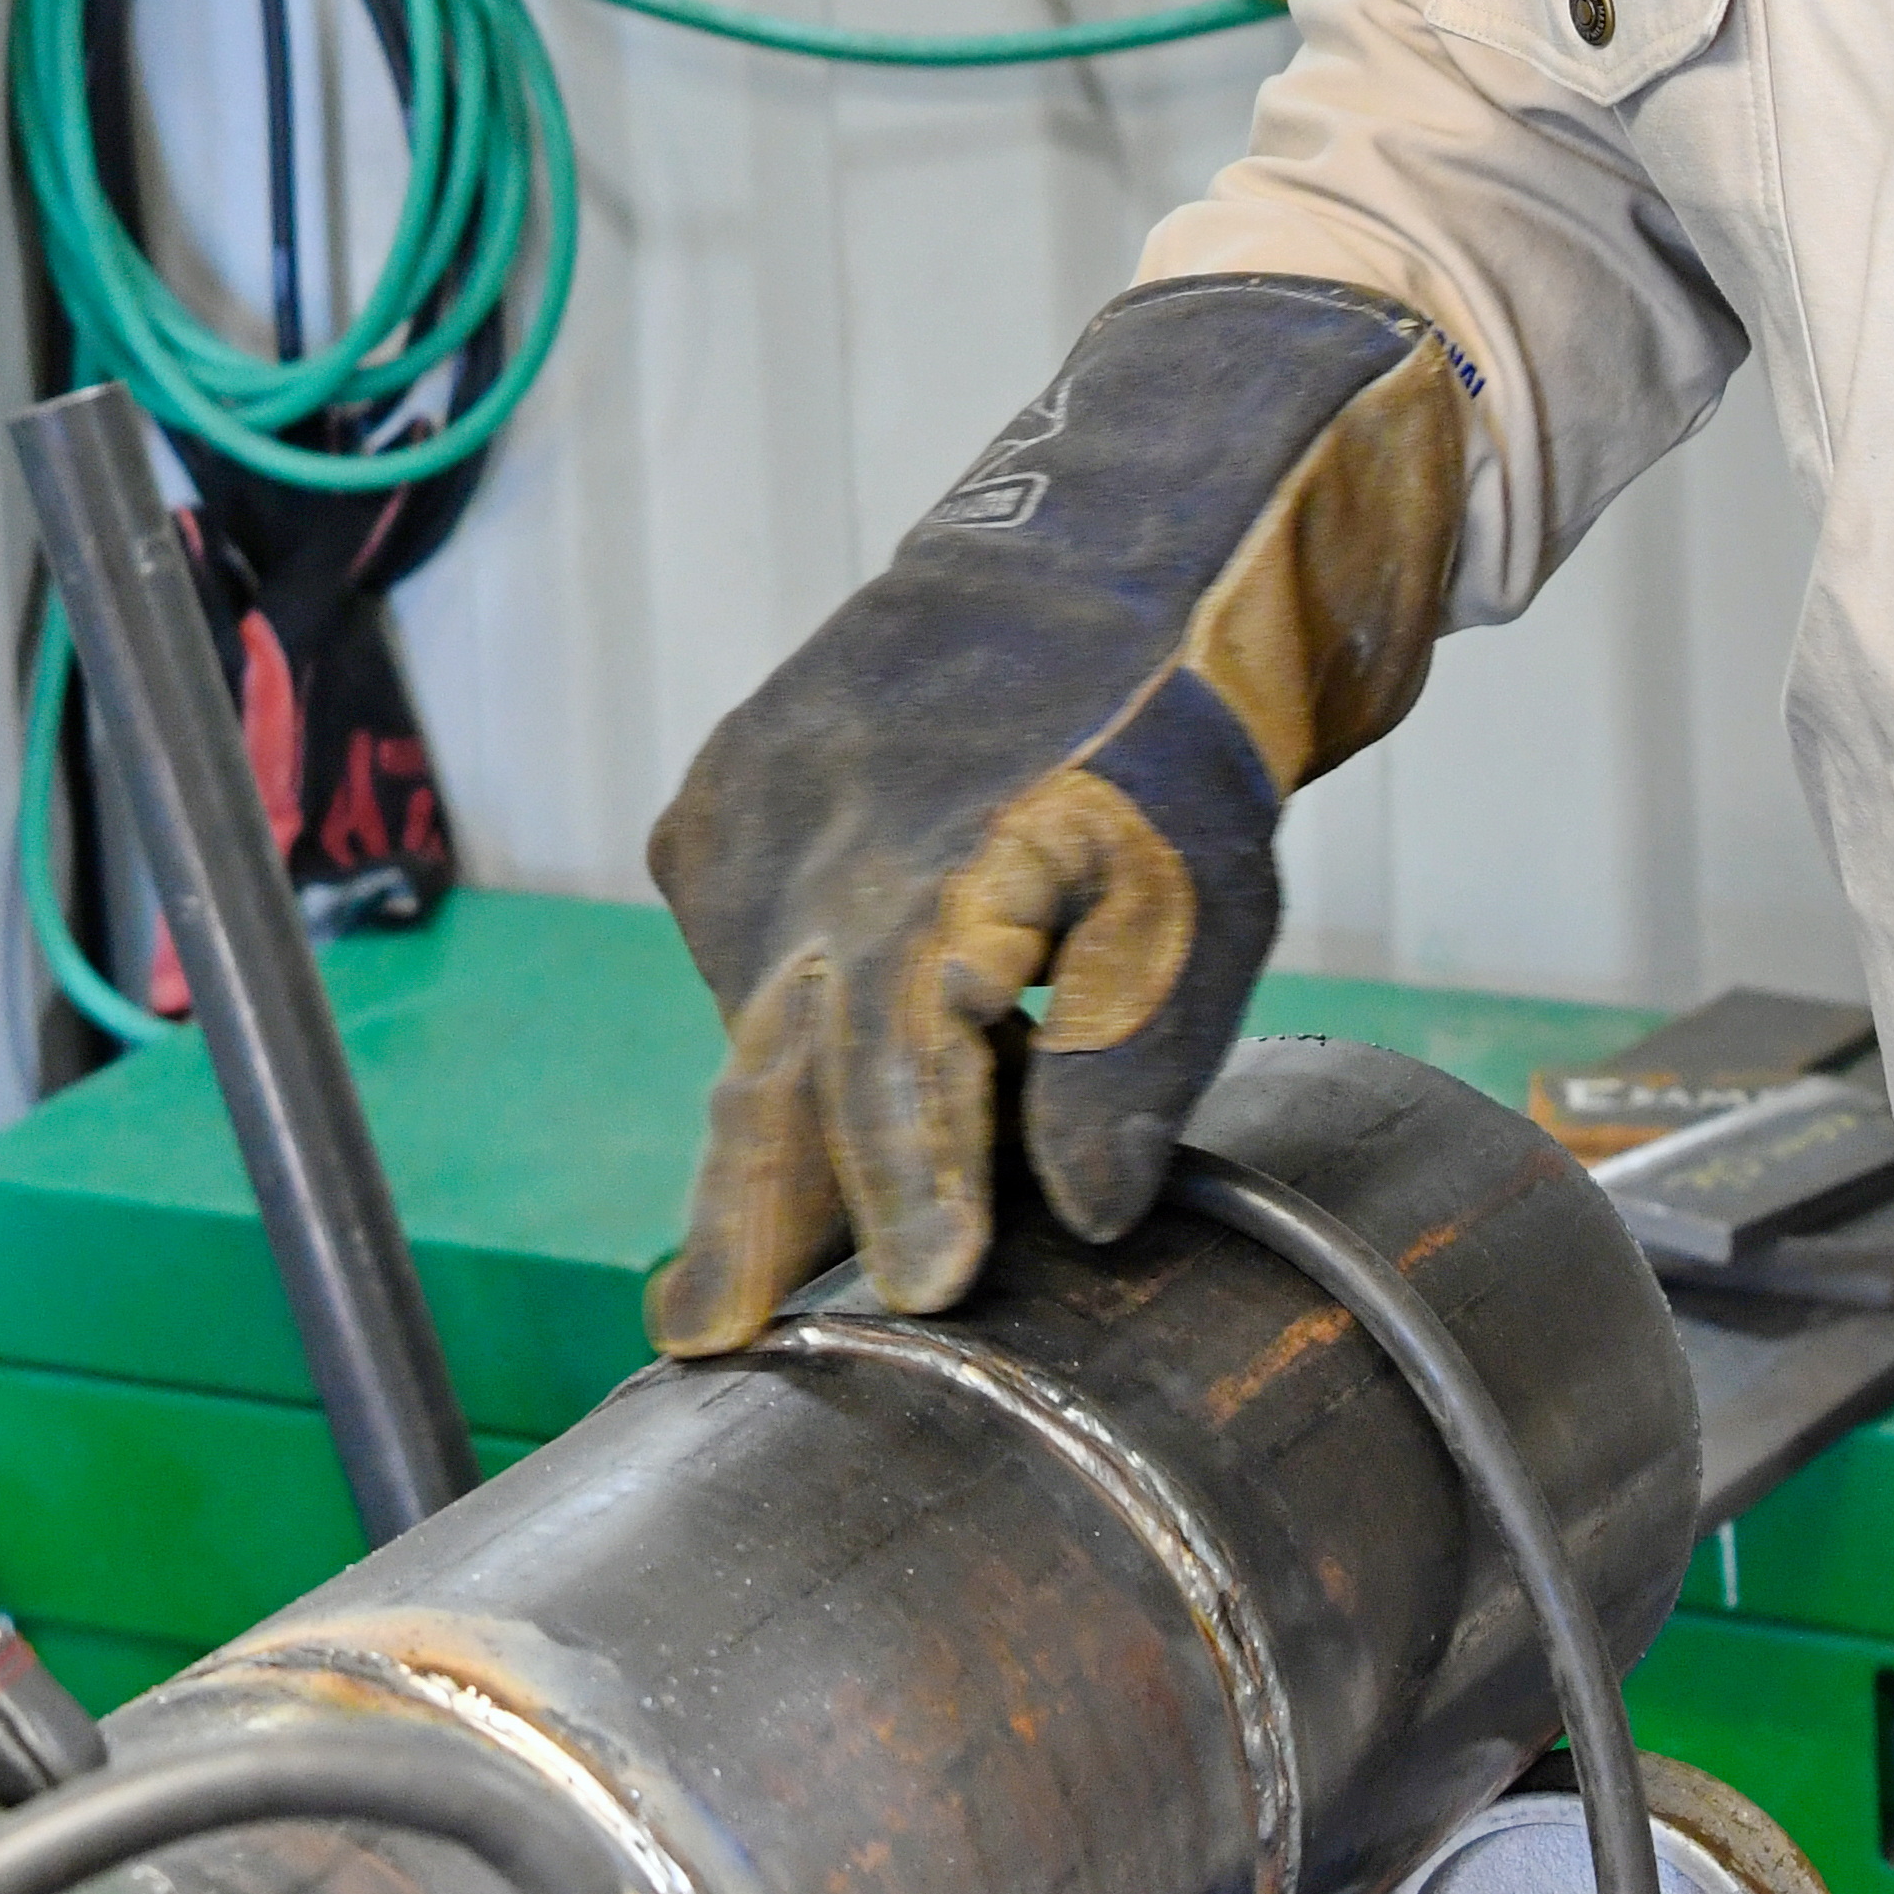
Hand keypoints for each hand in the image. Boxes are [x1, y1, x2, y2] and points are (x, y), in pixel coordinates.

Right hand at [642, 279, 1468, 1351]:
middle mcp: (811, 850)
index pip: (906, 1065)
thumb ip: (1129, 1058)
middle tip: (696, 1336)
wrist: (1095, 557)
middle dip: (745, 1215)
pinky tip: (842, 1025)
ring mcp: (746, 821)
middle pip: (773, 1072)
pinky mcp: (715, 803)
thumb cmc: (1166, 740)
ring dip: (784, 1121)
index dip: (912, 1180)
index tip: (919, 1287)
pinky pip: (739, 950)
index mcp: (936, 874)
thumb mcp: (1197, 902)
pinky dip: (786, 1012)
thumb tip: (1077, 1213)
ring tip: (782, 1242)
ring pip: (756, 1018)